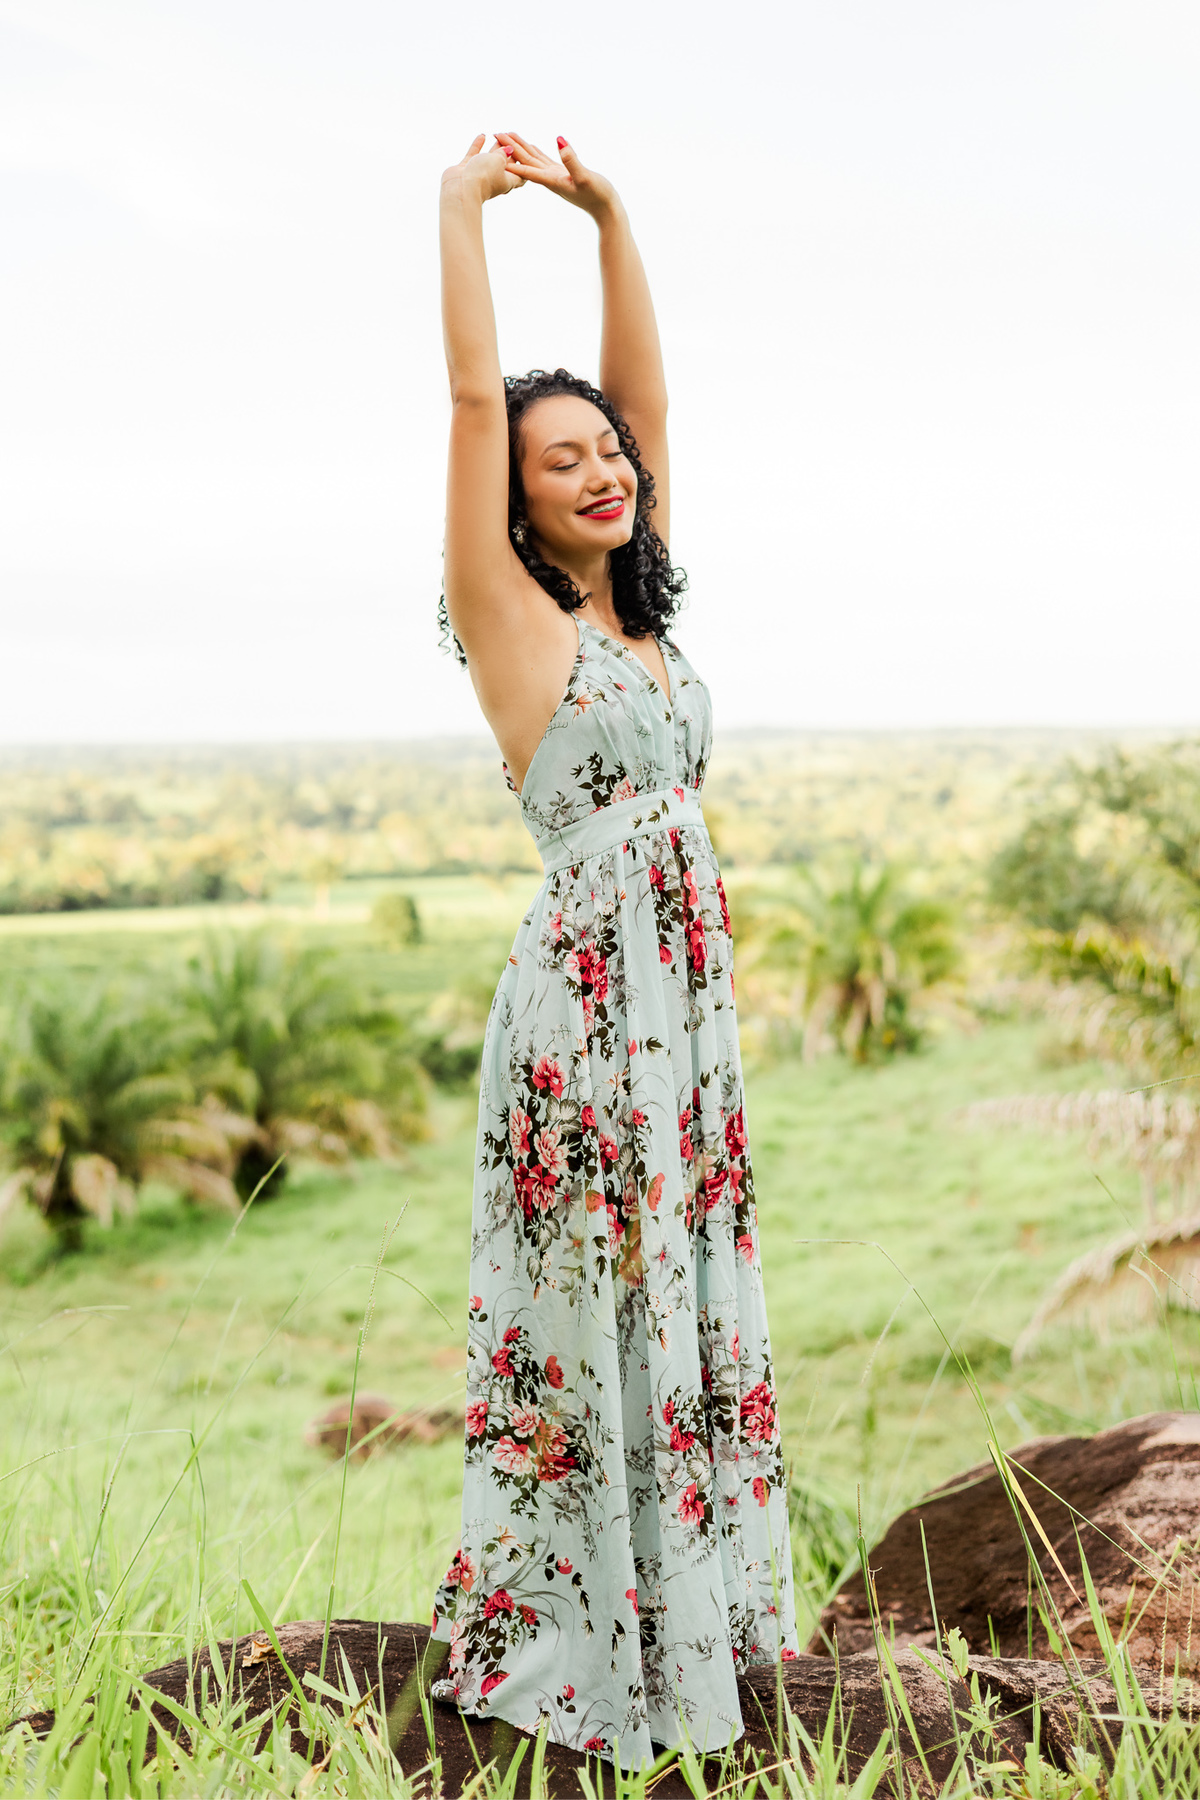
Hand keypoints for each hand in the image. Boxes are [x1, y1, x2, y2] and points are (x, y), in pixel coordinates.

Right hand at [441, 133, 524, 202]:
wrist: (461, 189)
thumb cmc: (484, 176)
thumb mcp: (499, 160)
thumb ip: (503, 153)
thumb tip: (508, 150)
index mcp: (508, 181)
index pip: (521, 173)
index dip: (524, 163)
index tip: (526, 151)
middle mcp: (495, 179)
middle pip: (505, 164)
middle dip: (508, 151)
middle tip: (509, 137)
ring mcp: (480, 175)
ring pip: (490, 160)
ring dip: (494, 148)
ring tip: (498, 135)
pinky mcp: (466, 170)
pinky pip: (474, 155)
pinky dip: (478, 146)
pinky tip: (482, 135)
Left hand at [493, 133, 617, 220]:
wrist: (606, 210)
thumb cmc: (598, 195)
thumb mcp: (585, 176)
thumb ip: (571, 160)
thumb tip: (559, 141)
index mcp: (552, 180)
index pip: (527, 167)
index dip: (511, 155)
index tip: (497, 143)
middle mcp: (550, 179)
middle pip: (526, 161)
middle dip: (511, 148)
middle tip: (496, 133)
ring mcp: (556, 177)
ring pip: (534, 160)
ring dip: (520, 149)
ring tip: (508, 137)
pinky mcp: (563, 175)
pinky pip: (544, 162)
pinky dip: (535, 153)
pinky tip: (531, 148)